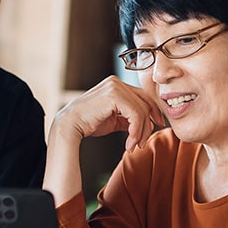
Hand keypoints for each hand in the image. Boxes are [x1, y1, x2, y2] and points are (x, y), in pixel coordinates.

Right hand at [50, 75, 164, 153]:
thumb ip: (127, 118)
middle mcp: (116, 82)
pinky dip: (136, 131)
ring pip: (142, 110)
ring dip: (141, 132)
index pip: (142, 97)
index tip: (156, 126)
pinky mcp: (114, 95)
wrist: (70, 126)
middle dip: (148, 125)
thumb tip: (146, 124)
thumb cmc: (88, 123)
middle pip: (145, 103)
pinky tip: (129, 142)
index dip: (153, 111)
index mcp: (116, 85)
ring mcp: (115, 87)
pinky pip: (135, 114)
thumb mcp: (113, 119)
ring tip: (133, 146)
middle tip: (142, 143)